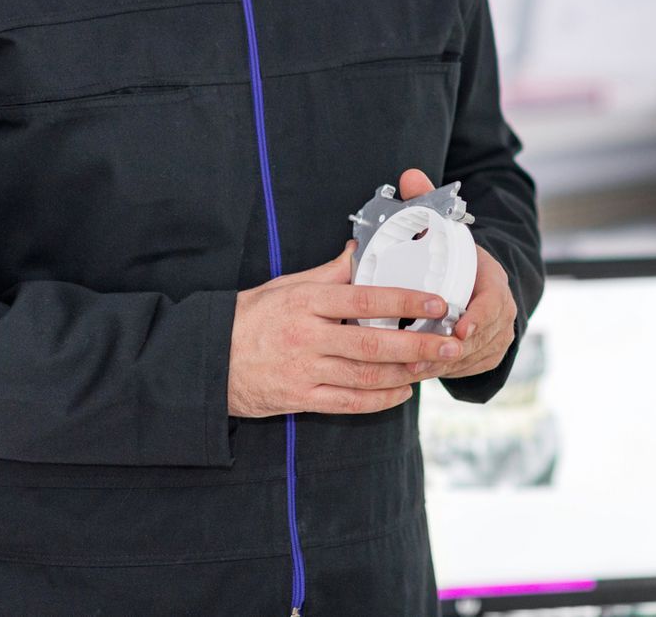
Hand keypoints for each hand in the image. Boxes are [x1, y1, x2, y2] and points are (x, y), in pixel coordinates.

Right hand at [227, 234, 461, 417]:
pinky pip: (347, 403)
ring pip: (365, 376)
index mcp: (306, 302)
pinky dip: (379, 400)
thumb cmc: (247, 318)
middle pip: (372, 342)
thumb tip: (359, 251)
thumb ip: (326, 274)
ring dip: (405, 373)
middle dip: (417, 344)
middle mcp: (307, 337)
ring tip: (434, 366)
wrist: (205, 362)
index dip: (404, 300)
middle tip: (450, 343)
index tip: (436, 302)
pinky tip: (403, 392)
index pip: (364, 299)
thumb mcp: (283, 286)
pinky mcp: (300, 398)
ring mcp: (304, 371)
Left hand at [397, 169, 517, 379]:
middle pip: (481, 336)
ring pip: (472, 357)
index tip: (458, 327)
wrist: (481, 283)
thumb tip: (409, 175)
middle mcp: (503, 312)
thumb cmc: (458, 255)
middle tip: (419, 356)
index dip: (479, 317)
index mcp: (495, 281)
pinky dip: (446, 373)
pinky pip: (468, 370)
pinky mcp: (488, 356)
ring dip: (444, 364)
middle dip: (450, 349)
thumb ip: (426, 202)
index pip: (494, 302)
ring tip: (412, 367)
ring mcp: (497, 336)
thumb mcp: (445, 227)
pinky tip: (419, 374)